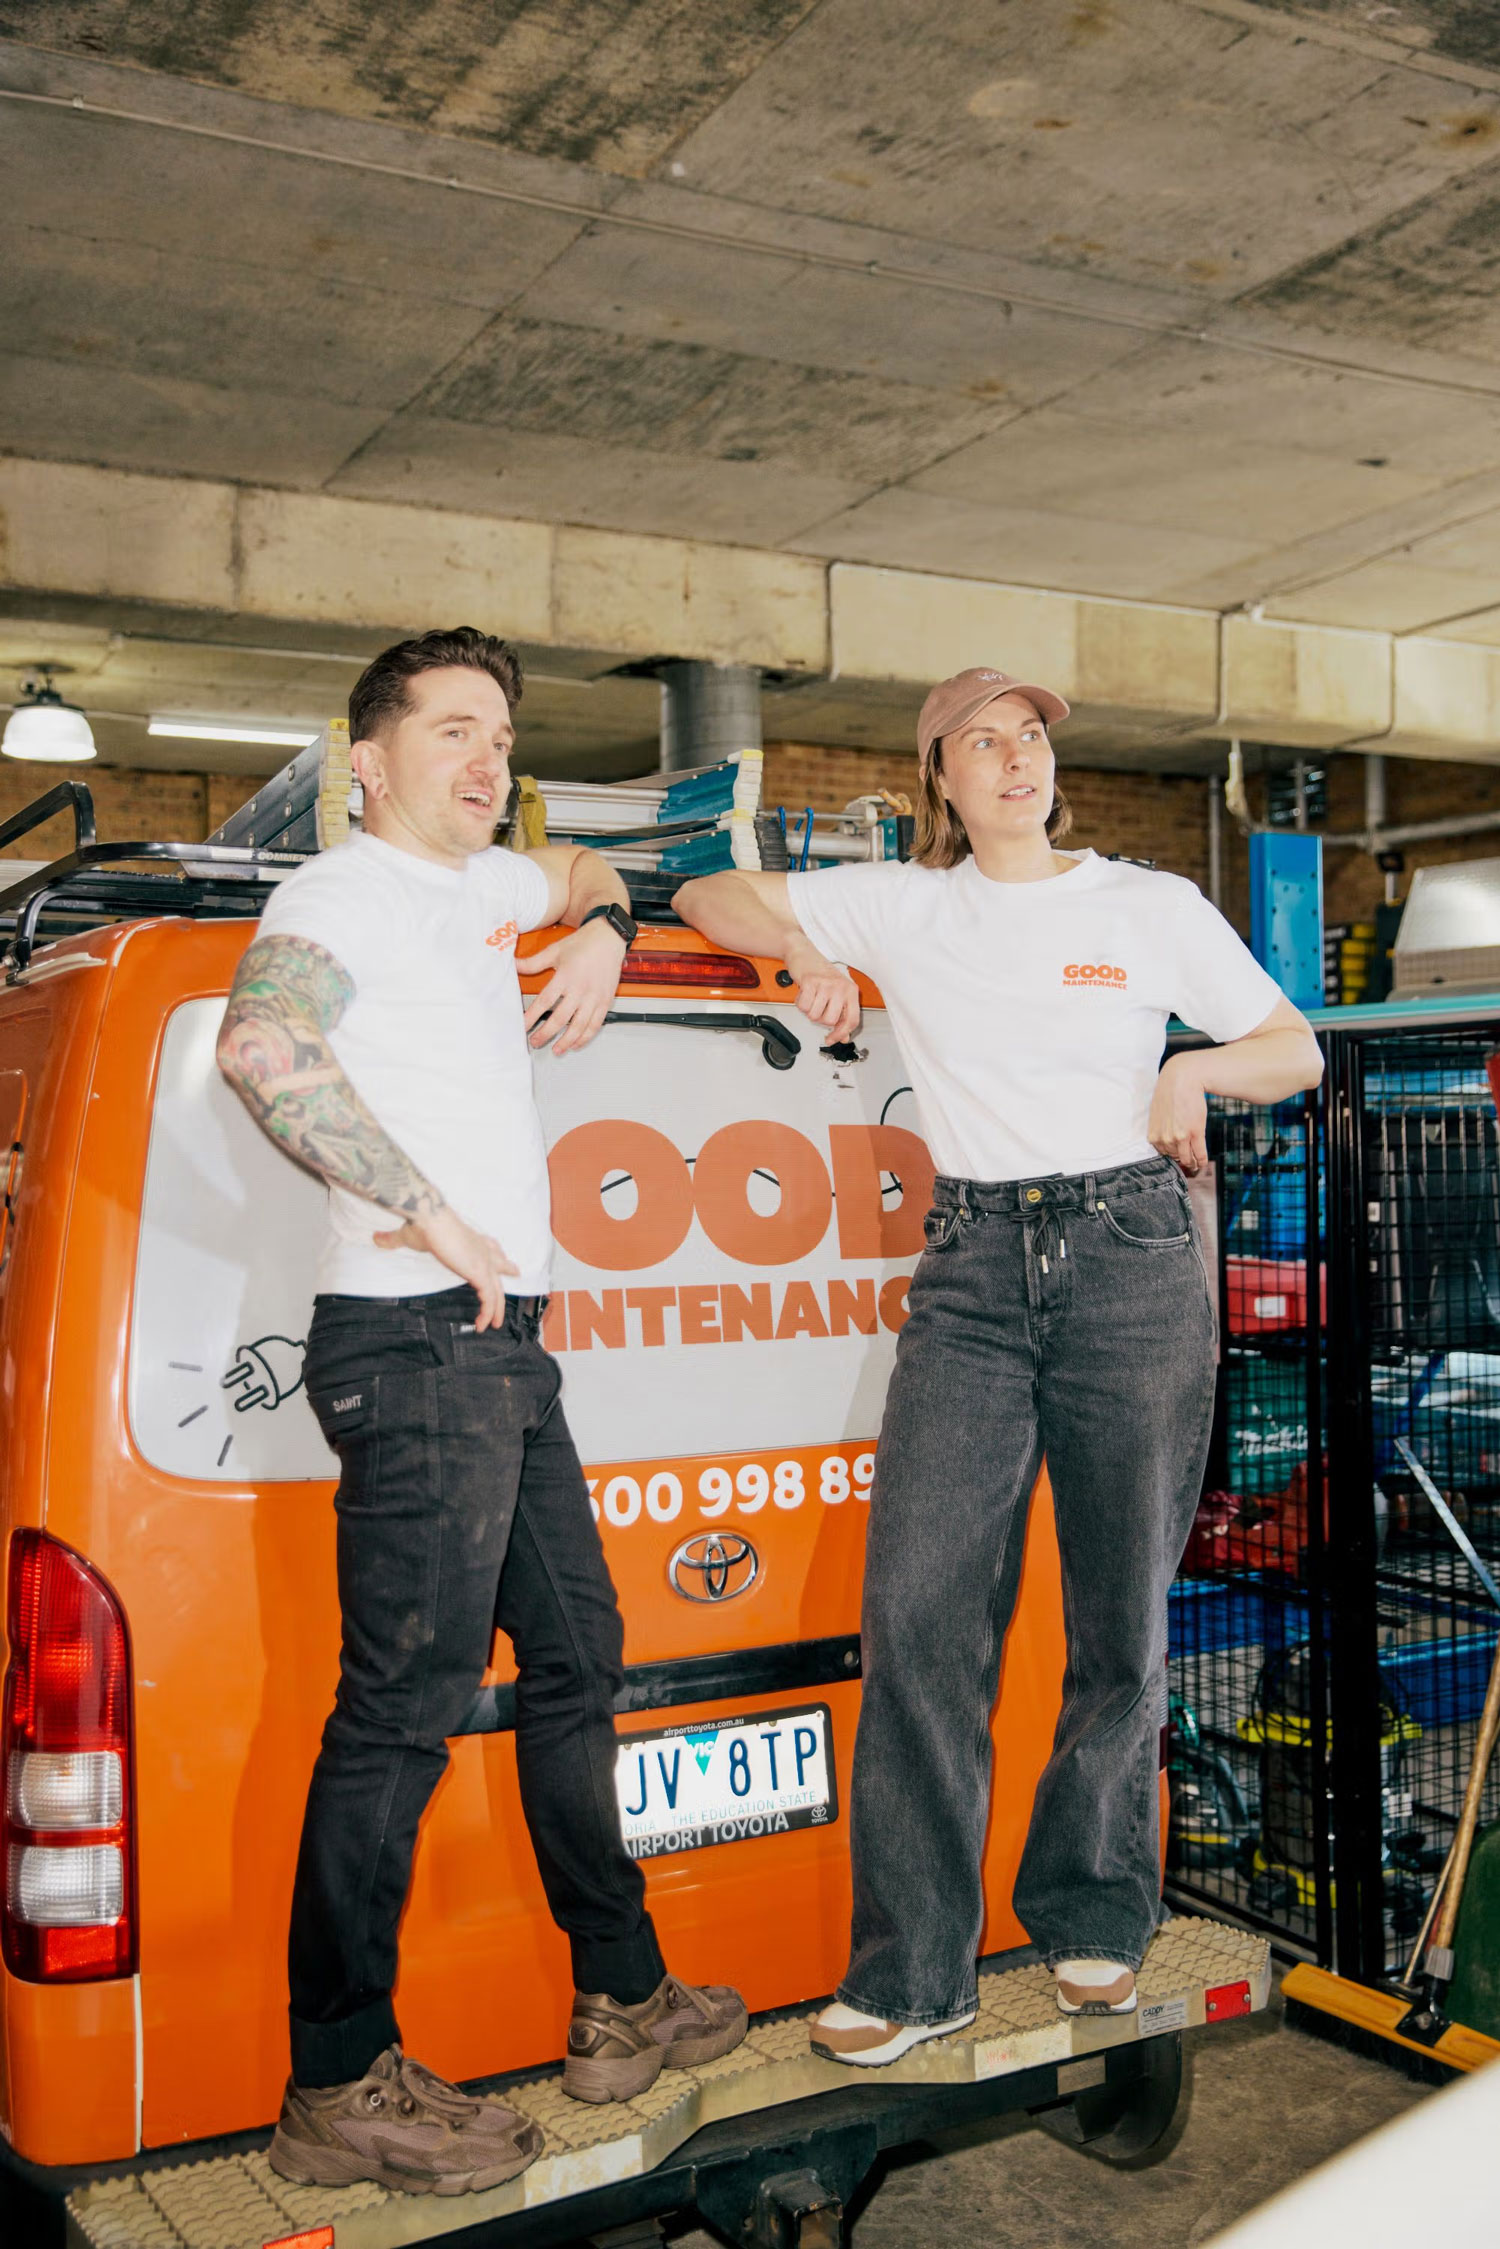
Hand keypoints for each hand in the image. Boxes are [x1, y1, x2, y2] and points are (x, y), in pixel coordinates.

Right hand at [373, 1203, 519, 1330]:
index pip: (490, 1246)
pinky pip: (489, 1298)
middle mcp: (481, 1249)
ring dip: (496, 1308)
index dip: (498, 1254)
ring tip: (492, 1324)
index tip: (507, 1260)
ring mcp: (483, 1261)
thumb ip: (393, 1239)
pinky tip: (482, 1324)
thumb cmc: (422, 1224)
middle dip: (507, 1271)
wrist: (430, 1219)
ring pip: (496, 1289)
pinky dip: (487, 1313)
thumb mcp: (407, 1234)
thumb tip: (376, 1238)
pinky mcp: (479, 1272)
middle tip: (516, 1274)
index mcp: (470, 1238)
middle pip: (500, 1265)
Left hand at [522, 919, 627, 1054]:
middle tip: (535, 1042)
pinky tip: (576, 1043)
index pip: (545, 1002)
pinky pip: (595, 1025)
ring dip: (566, 1041)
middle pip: (560, 1018)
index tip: (523, 1026)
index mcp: (566, 976)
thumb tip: (514, 965)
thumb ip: (533, 962)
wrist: (609, 938)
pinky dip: (586, 1037)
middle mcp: (580, 989)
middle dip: (546, 1034)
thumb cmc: (584, 943)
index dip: (532, 1017)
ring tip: (556, 1050)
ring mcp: (594, 997)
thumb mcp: (555, 950)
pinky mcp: (605, 1001)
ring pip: (579, 1026)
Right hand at [785, 939, 861, 1044]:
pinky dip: (800, 1004)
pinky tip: (804, 994)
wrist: (804, 953)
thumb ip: (842, 1015)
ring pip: (815, 1016)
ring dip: (809, 1011)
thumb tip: (844, 1036)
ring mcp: (826, 985)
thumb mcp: (837, 994)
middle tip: (818, 1008)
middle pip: (830, 1021)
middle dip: (820, 1019)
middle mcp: (841, 987)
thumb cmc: (821, 973)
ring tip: (811, 998)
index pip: (852, 1020)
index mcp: (851, 991)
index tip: (832, 1039)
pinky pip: (803, 1007)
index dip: (841, 1034)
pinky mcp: (810, 983)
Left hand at [1149, 1054, 1208, 1175]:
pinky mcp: (1196, 1133)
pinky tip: (1203, 1163)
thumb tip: (1166, 1141)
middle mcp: (1166, 1139)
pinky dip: (1202, 1161)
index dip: (1172, 1156)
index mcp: (1154, 1136)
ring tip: (1195, 1164)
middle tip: (1188, 1161)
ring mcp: (1181, 1138)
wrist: (1182, 1079)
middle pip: (1176, 1157)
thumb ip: (1160, 1130)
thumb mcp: (1157, 1114)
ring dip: (1193, 1163)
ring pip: (1188, 1158)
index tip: (1178, 1159)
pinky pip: (1199, 1154)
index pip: (1163, 1155)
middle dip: (1182, 1159)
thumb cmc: (1168, 1094)